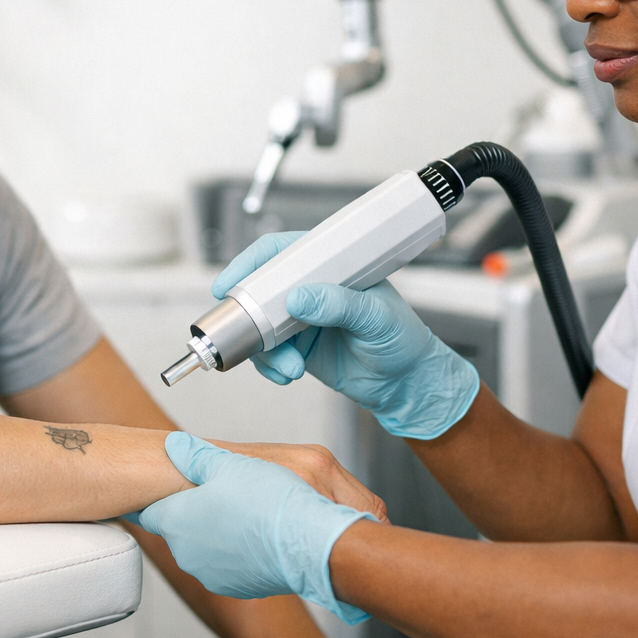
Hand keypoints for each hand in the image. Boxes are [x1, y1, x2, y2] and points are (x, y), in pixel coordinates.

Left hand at [139, 433, 373, 622]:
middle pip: (182, 527)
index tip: (162, 488)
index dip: (158, 495)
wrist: (311, 542)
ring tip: (248, 510)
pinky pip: (230, 562)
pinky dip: (239, 549)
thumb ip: (195, 457)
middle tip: (221, 492)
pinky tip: (260, 532)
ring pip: (207, 546)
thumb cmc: (271, 500)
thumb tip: (173, 446)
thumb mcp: (229, 464)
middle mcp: (188, 555)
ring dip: (219, 530)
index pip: (149, 510)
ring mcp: (213, 575)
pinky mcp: (238, 587)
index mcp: (178, 522)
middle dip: (196, 511)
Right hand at [213, 233, 479, 438]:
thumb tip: (298, 298)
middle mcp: (310, 288)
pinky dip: (270, 366)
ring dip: (265, 349)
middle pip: (260, 289)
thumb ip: (339, 305)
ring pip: (259, 326)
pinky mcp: (297, 347)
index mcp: (330, 266)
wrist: (407, 384)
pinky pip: (267, 354)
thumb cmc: (403, 339)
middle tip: (243, 332)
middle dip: (247, 313)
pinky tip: (287, 374)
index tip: (230, 283)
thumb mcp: (376, 317)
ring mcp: (300, 319)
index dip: (251, 263)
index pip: (282, 252)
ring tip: (290, 367)